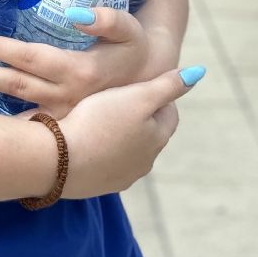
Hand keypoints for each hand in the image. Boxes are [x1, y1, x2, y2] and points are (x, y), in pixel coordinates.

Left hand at [0, 7, 153, 116]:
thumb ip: (106, 19)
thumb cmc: (135, 48)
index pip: (29, 57)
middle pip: (14, 84)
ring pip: (17, 103)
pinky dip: (0, 117)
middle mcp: (66, 96)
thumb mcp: (130, 29)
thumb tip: (75, 13)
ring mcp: (62, 113)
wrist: (152, 84)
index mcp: (79, 72)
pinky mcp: (62, 122)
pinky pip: (26, 120)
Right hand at [57, 65, 203, 198]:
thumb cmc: (99, 122)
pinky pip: (105, 162)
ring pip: (126, 149)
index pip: (169, 113)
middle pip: (149, 133)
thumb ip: (168, 85)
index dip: (157, 96)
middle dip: (139, 116)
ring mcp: (121, 176)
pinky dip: (100, 150)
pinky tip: (83, 137)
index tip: (138, 84)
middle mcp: (144, 162)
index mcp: (157, 138)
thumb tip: (199, 72)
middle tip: (118, 98)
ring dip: (119, 134)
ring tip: (97, 116)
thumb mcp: (137, 96)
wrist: (58, 160)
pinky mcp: (97, 184)